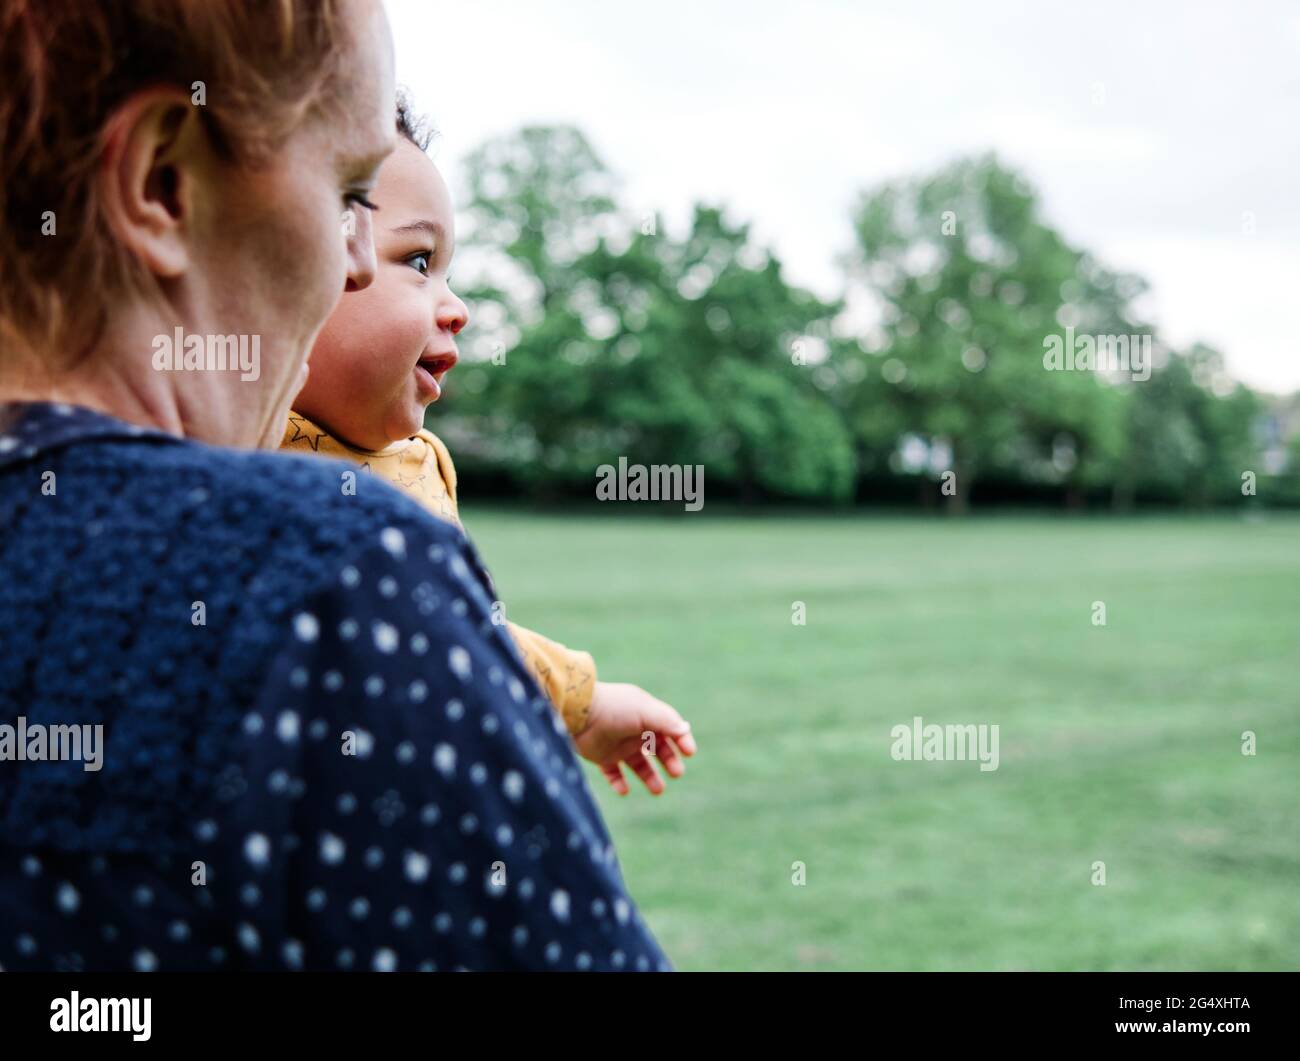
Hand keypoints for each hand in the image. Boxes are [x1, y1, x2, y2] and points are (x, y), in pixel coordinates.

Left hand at [573, 682, 696, 795]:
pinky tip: (624, 790)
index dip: (682, 739)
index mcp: (646, 714)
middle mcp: (634, 730)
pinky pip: (614, 773)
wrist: (578, 714)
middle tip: (677, 773)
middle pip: (658, 748)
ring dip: (650, 777)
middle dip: (670, 760)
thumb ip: (667, 721)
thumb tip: (685, 729)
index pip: (670, 728)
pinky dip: (620, 783)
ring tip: (658, 790)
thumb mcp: (645, 711)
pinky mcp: (602, 757)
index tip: (689, 753)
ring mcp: (618, 744)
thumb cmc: (614, 709)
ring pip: (639, 764)